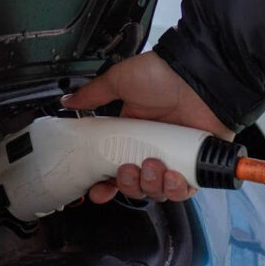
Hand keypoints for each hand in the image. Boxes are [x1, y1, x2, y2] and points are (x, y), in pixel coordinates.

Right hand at [60, 51, 232, 203]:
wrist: (196, 75)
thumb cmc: (162, 74)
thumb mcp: (120, 81)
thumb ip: (93, 95)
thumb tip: (68, 101)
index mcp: (133, 135)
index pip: (115, 169)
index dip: (106, 185)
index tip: (98, 191)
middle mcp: (154, 149)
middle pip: (136, 186)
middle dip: (129, 185)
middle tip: (128, 169)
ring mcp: (175, 157)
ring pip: (158, 191)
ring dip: (150, 186)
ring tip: (151, 166)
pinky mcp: (196, 163)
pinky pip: (185, 190)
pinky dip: (176, 189)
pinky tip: (171, 175)